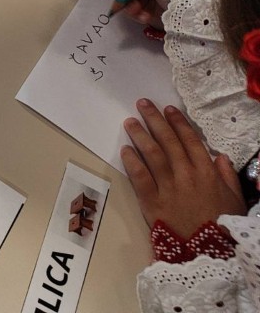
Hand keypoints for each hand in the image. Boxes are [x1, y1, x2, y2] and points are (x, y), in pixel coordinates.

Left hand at [122, 100, 244, 237]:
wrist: (207, 255)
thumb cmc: (222, 227)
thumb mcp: (234, 200)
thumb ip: (227, 176)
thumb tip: (218, 156)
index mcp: (207, 173)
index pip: (190, 141)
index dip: (178, 123)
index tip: (168, 109)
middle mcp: (186, 176)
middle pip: (167, 142)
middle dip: (154, 120)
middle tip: (142, 104)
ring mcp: (167, 188)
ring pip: (151, 155)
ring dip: (140, 135)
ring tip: (130, 121)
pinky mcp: (151, 202)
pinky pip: (139, 178)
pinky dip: (131, 162)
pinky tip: (124, 149)